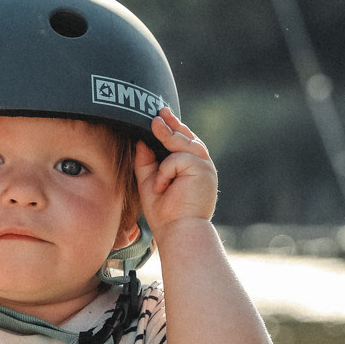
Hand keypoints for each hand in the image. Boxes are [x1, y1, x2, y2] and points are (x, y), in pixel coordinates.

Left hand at [134, 109, 217, 237]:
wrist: (178, 231)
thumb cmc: (165, 214)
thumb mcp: (149, 182)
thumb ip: (146, 162)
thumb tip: (140, 140)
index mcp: (191, 169)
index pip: (183, 142)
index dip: (173, 128)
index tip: (160, 115)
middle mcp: (201, 166)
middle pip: (186, 138)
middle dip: (172, 123)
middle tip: (157, 112)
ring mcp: (204, 167)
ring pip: (183, 143)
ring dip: (167, 135)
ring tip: (154, 124)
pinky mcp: (203, 170)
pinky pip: (177, 158)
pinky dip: (165, 171)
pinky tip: (161, 187)